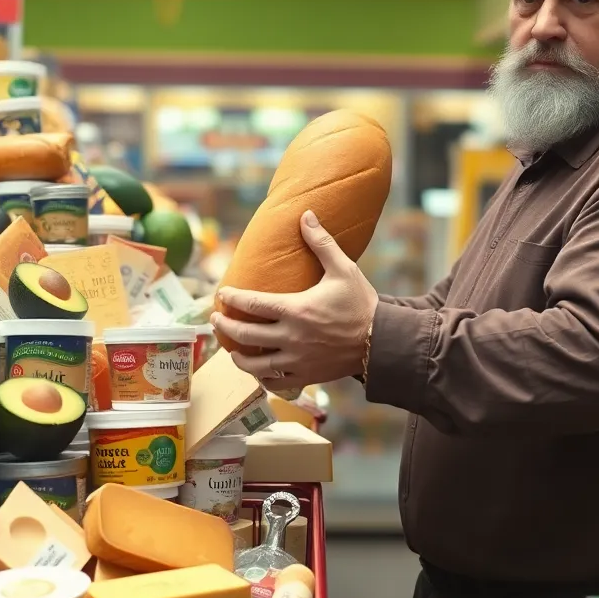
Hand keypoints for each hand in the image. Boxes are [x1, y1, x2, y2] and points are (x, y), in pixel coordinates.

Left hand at [211, 210, 378, 391]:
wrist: (382, 341)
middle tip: (216, 319)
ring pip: (256, 365)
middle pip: (246, 335)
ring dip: (239, 357)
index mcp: (296, 309)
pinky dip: (263, 378)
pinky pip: (276, 382)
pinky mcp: (307, 376)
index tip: (222, 293)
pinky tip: (258, 371)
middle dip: (226, 326)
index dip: (233, 298)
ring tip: (232, 349)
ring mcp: (298, 360)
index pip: (253, 304)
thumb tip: (306, 215)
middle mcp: (292, 337)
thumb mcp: (343, 268)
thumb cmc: (361, 303)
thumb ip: (321, 243)